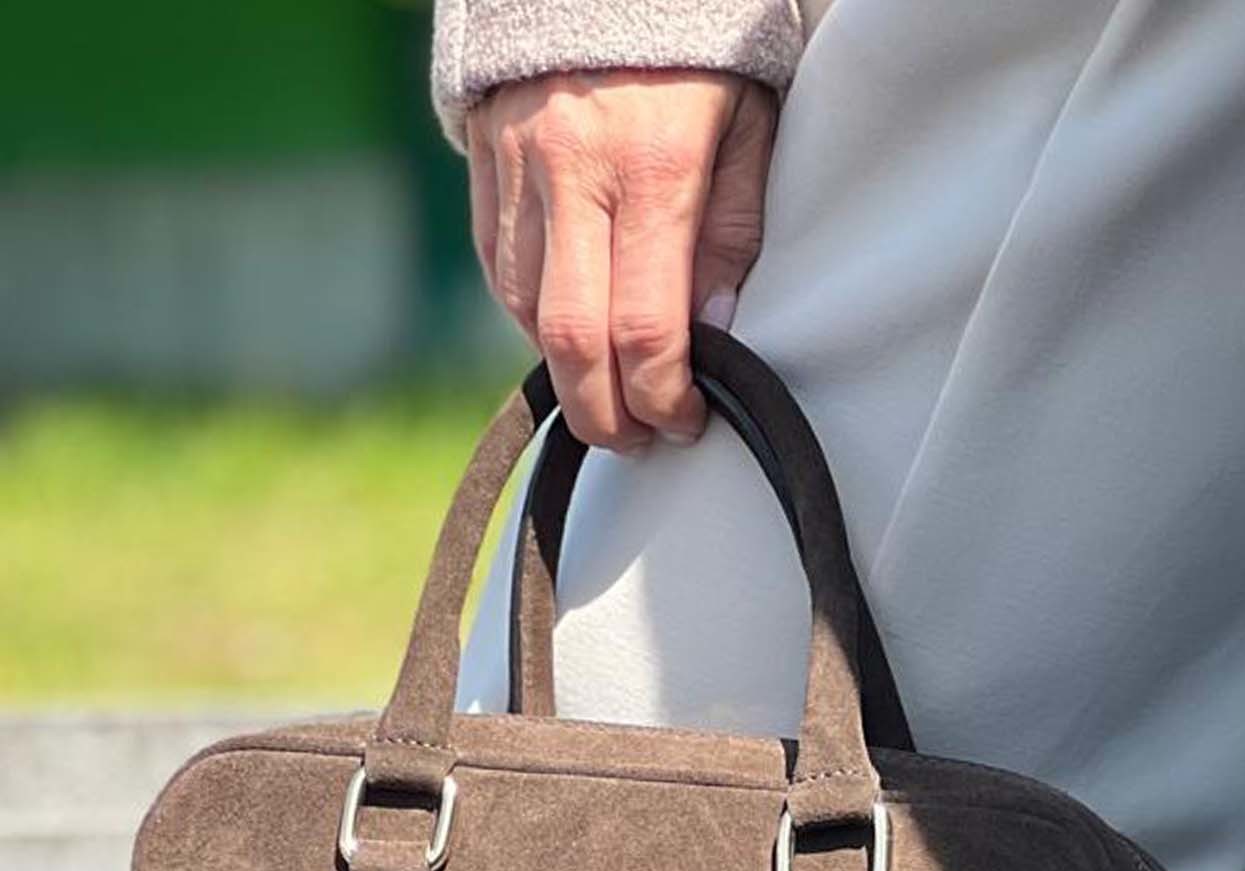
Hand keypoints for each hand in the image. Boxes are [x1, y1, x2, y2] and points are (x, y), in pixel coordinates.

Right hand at [467, 69, 778, 451]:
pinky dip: (529, 315)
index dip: (663, 398)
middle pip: (571, 339)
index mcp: (651, 166)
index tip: (685, 421)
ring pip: (524, 309)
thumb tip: (715, 332)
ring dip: (565, 369)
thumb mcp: (749, 127)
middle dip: (605, 412)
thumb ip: (733, 232)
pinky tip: (568, 330)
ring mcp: (517, 161)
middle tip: (637, 438)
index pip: (644, 329)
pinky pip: (497, 263)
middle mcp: (572, 169)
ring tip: (608, 390)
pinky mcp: (484, 154)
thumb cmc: (703, 47)